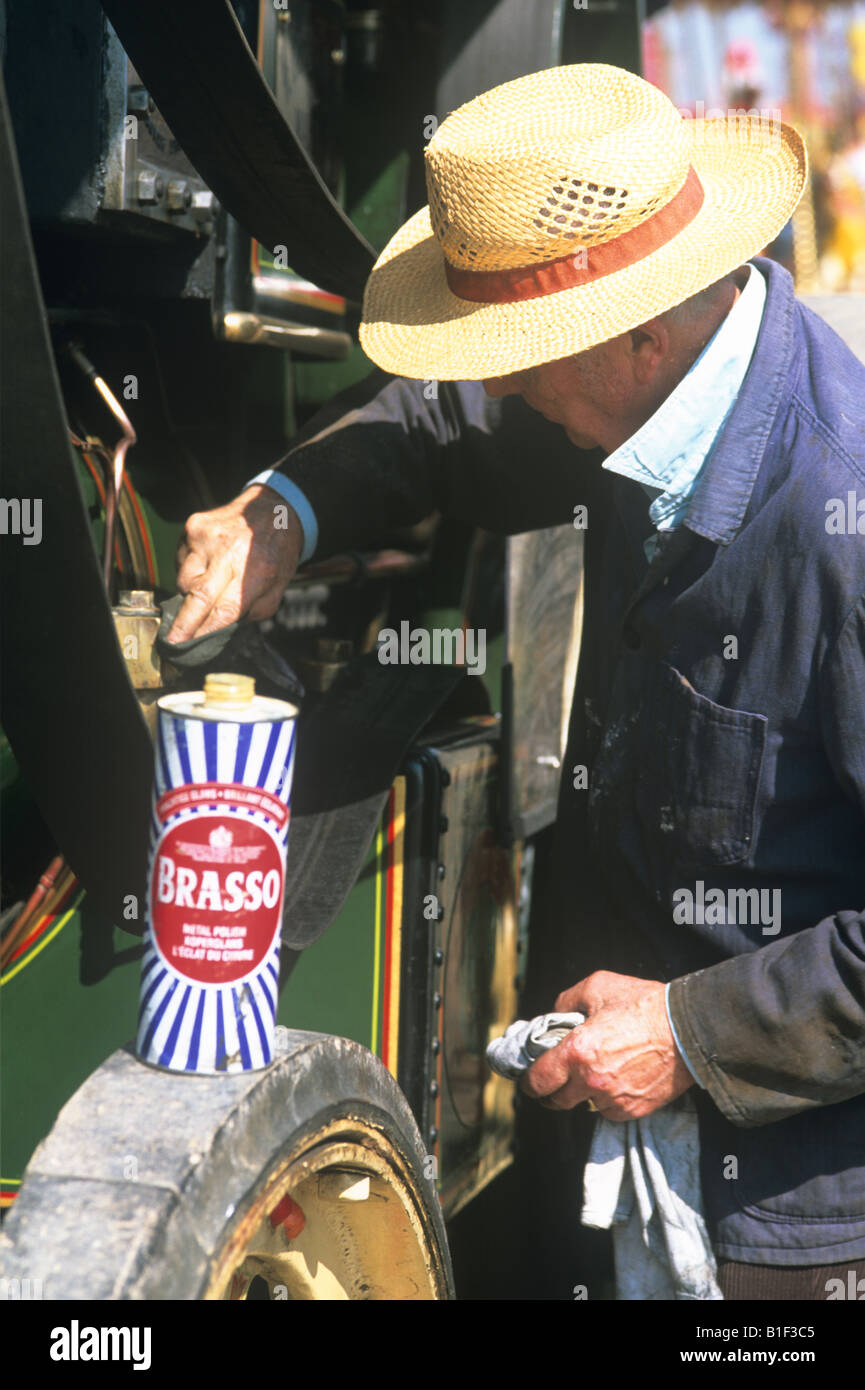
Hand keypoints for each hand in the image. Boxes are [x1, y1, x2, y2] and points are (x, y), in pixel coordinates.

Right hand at [167, 485, 302, 642]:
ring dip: (190, 593)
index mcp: (256, 569)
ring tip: (209, 586)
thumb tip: (221, 628)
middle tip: (172, 641)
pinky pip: (180, 561)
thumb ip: (252, 612)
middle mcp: (228, 551)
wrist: (273, 508)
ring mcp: (206, 536)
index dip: (205, 631)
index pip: (225, 609)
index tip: (189, 646)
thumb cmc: (277, 552)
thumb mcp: (278, 587)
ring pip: (183, 579)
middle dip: (184, 623)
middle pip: (198, 595)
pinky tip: (206, 565)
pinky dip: (189, 571)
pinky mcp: (193, 527)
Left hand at [519, 970, 693, 1121]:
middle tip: (554, 1080)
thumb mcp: (598, 986)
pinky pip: (609, 1111)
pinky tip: (615, 1080)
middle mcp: (592, 1082)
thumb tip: (554, 1016)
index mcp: (577, 1052)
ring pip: (584, 1106)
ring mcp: (614, 1099)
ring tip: (592, 1074)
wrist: (690, 1030)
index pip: (538, 1081)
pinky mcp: (634, 1110)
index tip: (529, 1079)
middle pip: (556, 1102)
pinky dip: (607, 1100)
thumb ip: (567, 1001)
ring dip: (582, 1094)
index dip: (529, 1082)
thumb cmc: (645, 1005)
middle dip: (551, 1092)